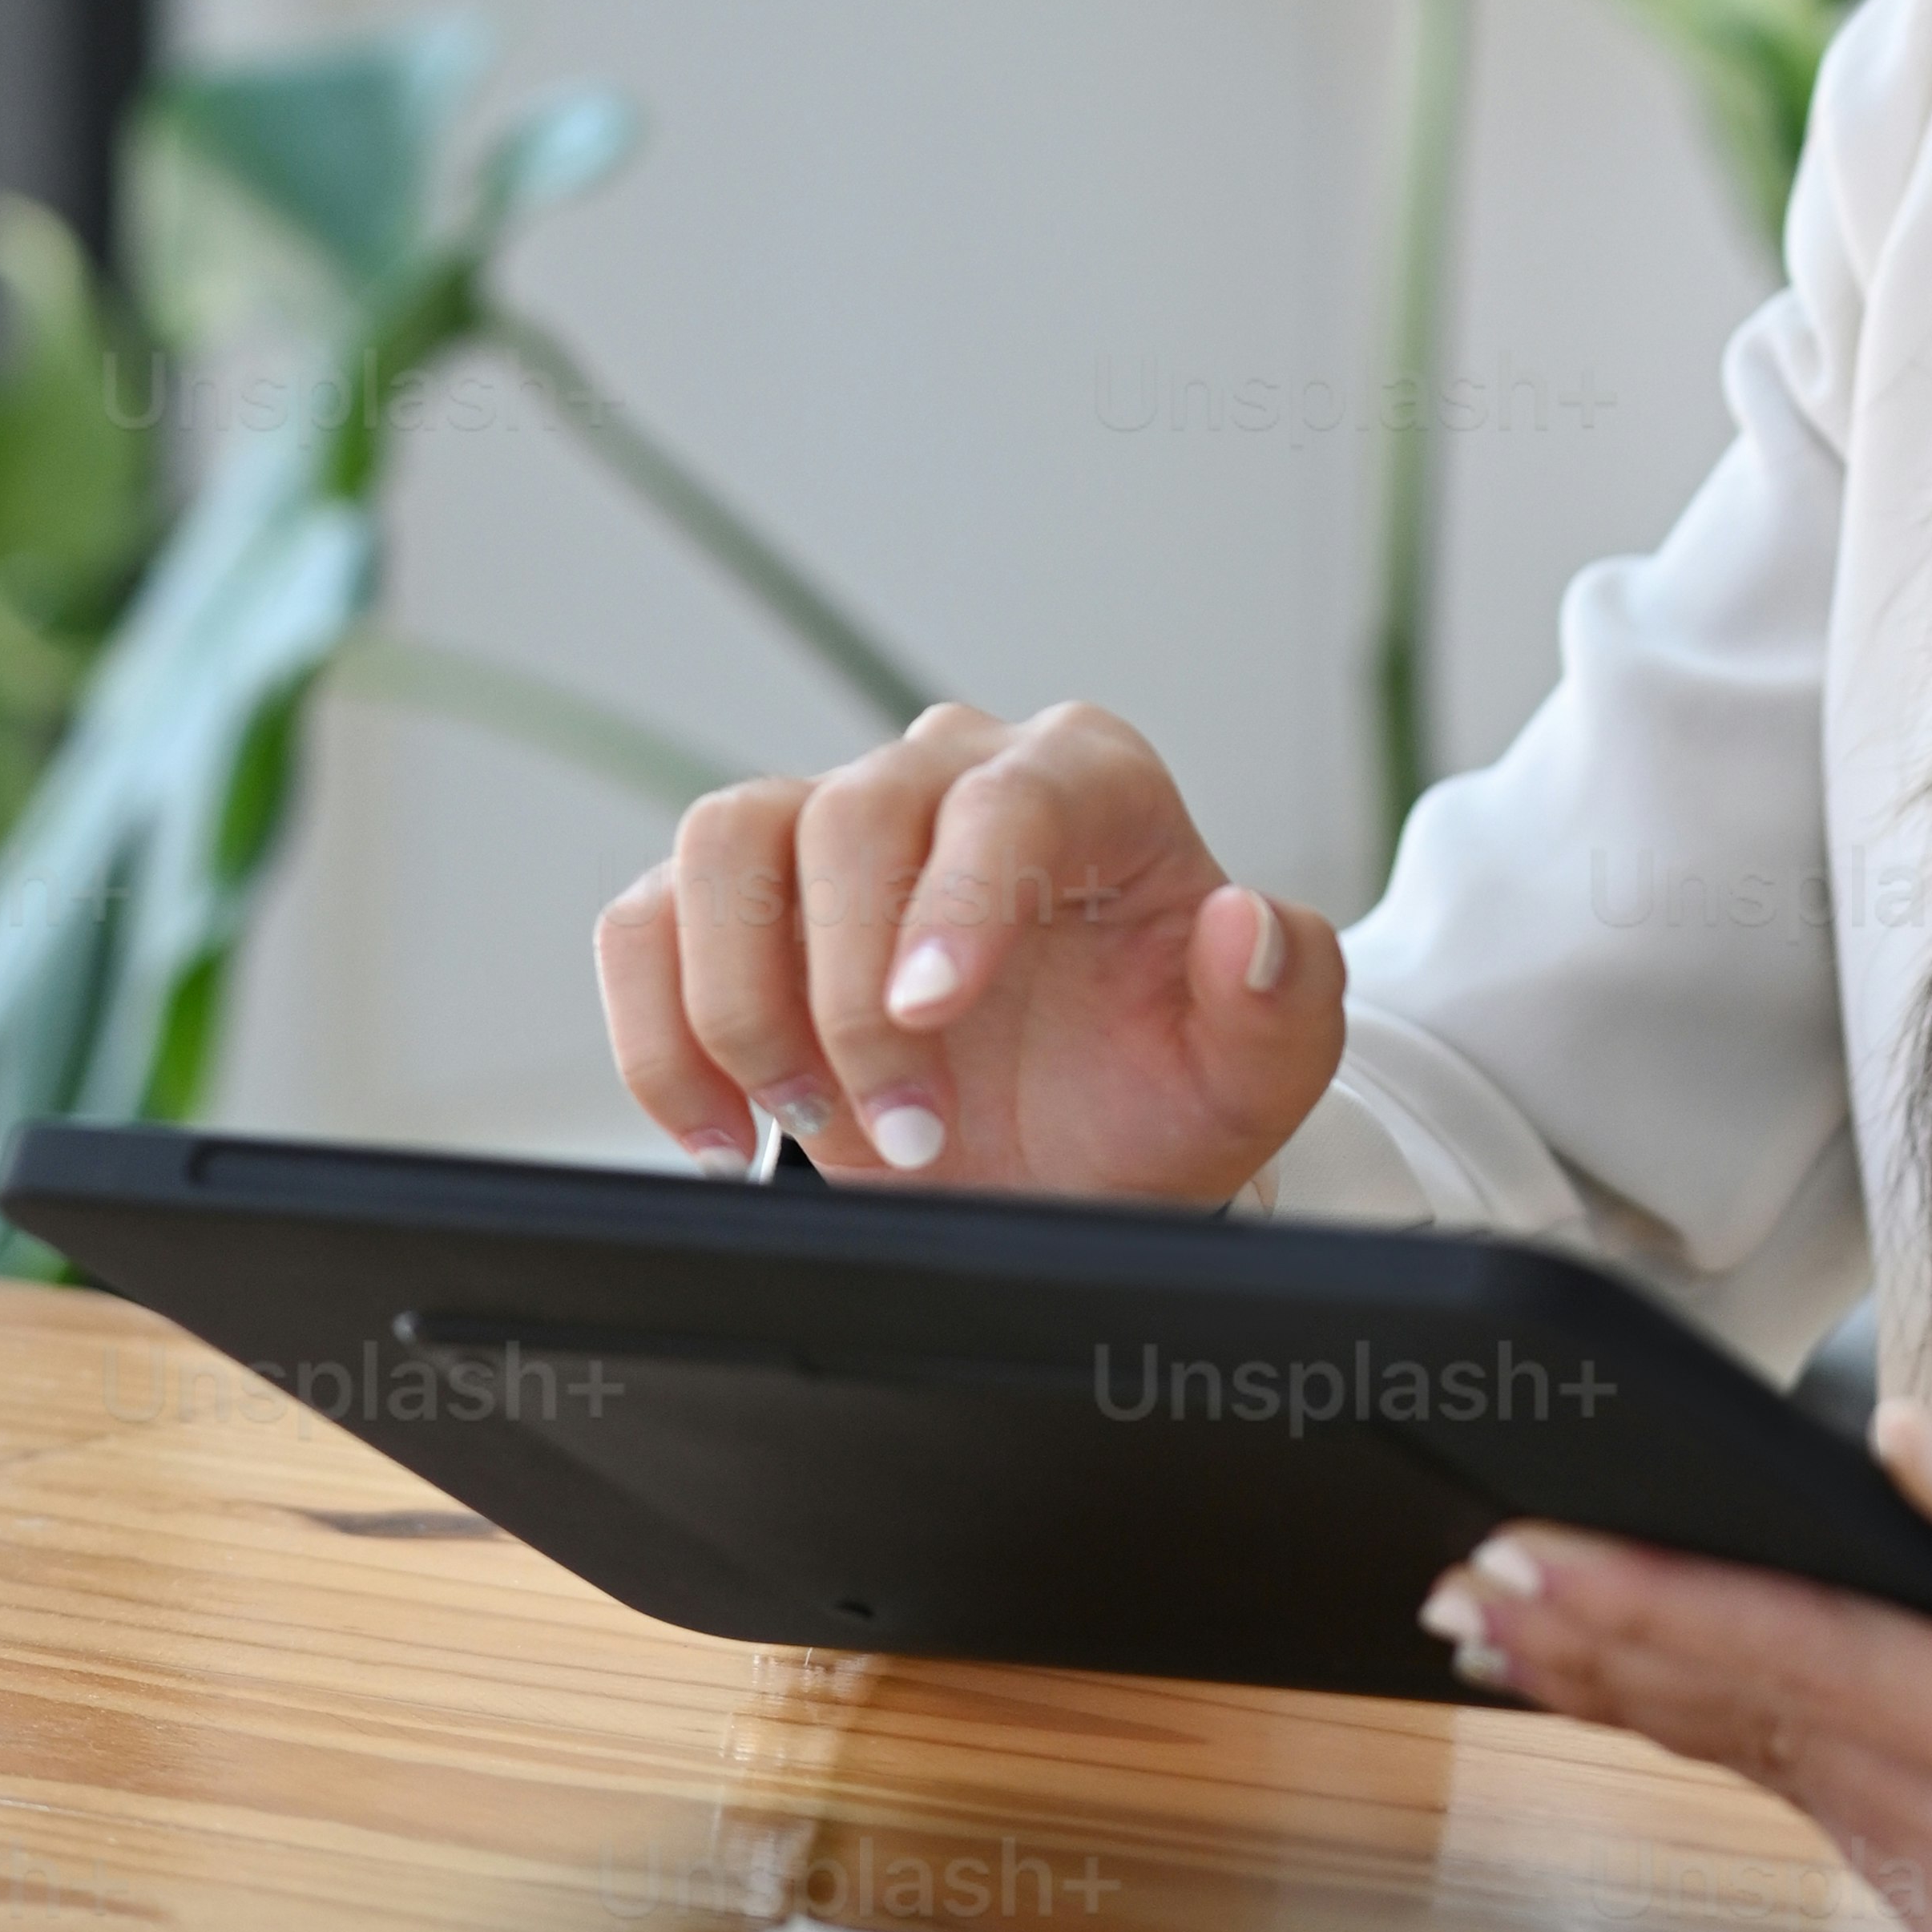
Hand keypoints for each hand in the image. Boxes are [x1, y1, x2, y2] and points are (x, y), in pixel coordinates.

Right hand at [594, 699, 1345, 1202]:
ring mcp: (837, 824)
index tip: (925, 1014)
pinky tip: (721, 1134)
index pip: (1007, 801)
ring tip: (809, 1124)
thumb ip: (1284, 999)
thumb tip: (1246, 922)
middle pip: (852, 816)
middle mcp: (957, 773)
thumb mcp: (1256, 1076)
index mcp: (1091, 785)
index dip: (956, 901)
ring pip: (727, 841)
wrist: (1079, 1158)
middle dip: (853, 995)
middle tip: (908, 1133)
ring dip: (743, 1001)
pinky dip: (658, 1032)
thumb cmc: (1161, 1093)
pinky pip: (647, 920)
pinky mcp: (742, 899)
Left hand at [1412, 1402, 1931, 1931]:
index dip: (1664, 1610)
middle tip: (1468, 1571)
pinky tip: (1645, 1678)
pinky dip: (1736, 1733)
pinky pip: (1832, 1806)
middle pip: (1772, 1734)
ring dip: (1646, 1693)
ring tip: (1513, 1613)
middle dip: (1607, 1650)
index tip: (1538, 1561)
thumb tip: (1899, 1440)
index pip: (1821, 1674)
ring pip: (1783, 1776)